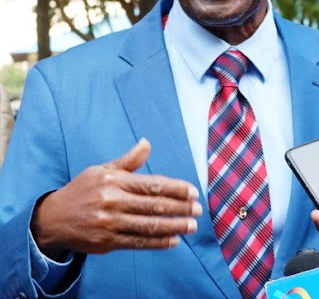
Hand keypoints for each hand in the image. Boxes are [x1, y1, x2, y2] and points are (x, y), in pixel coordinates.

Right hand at [31, 138, 201, 259]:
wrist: (52, 219)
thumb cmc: (83, 191)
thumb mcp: (102, 170)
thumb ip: (128, 161)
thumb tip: (147, 143)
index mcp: (114, 181)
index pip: (153, 184)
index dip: (176, 189)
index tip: (193, 192)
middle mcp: (112, 201)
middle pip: (154, 205)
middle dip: (180, 208)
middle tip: (198, 210)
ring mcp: (109, 223)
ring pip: (149, 226)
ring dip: (174, 226)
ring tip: (191, 226)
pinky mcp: (106, 242)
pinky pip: (138, 242)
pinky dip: (158, 242)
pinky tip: (173, 240)